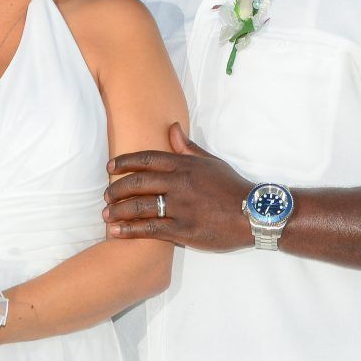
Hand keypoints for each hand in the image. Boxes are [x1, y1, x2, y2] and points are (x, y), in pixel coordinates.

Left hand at [104, 123, 252, 251]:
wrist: (254, 214)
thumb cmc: (231, 188)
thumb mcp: (211, 162)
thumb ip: (187, 147)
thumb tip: (172, 128)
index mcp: (185, 165)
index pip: (147, 159)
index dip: (124, 162)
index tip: (110, 167)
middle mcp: (180, 183)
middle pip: (137, 182)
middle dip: (116, 189)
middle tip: (106, 195)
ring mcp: (181, 207)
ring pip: (140, 206)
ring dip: (118, 210)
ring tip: (107, 215)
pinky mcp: (184, 230)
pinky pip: (150, 229)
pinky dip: (130, 231)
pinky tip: (116, 232)